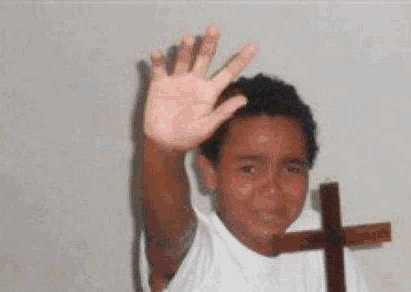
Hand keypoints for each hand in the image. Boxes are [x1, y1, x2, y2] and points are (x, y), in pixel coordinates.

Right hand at [144, 24, 257, 151]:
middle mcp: (195, 82)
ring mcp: (178, 81)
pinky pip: (159, 68)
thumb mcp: (208, 127)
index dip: (240, 60)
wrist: (165, 144)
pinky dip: (158, 60)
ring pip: (183, 59)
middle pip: (205, 58)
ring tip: (188, 40)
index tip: (253, 47)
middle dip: (209, 43)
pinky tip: (157, 54)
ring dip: (185, 49)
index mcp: (210, 92)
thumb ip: (224, 112)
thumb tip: (244, 99)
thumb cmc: (189, 137)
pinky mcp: (160, 84)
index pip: (228, 73)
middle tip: (214, 29)